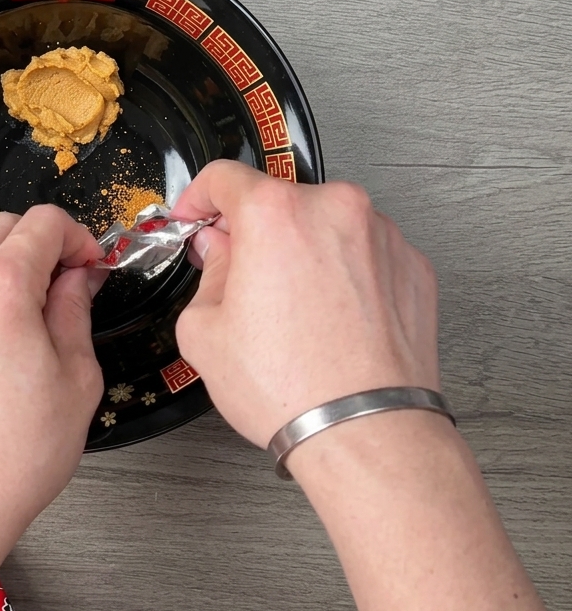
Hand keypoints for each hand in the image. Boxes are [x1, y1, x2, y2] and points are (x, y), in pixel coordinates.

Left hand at [0, 205, 105, 546]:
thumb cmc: (9, 456)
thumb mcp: (75, 378)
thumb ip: (76, 310)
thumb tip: (77, 279)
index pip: (44, 223)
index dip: (79, 238)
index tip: (92, 265)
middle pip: (6, 226)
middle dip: (44, 245)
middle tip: (71, 284)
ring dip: (11, 264)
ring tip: (39, 315)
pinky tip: (5, 332)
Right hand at [171, 160, 439, 449]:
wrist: (366, 433)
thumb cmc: (290, 387)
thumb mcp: (205, 330)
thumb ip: (208, 271)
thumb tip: (220, 251)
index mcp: (276, 213)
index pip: (224, 177)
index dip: (198, 198)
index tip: (196, 216)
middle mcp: (335, 210)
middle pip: (279, 201)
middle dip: (254, 232)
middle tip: (240, 277)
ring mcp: (382, 235)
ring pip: (325, 225)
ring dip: (303, 250)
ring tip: (293, 310)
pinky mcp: (413, 266)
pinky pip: (364, 252)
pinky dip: (343, 273)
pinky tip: (330, 319)